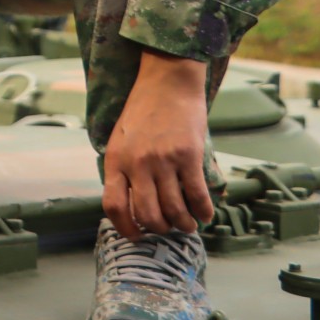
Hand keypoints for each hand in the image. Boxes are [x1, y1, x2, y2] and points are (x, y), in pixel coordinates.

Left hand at [102, 49, 214, 239]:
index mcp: (115, 160)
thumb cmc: (143, 111)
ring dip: (184, 224)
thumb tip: (130, 205)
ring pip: (174, 209)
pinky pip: (197, 195)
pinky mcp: (188, 155)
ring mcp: (163, 160)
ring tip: (188, 224)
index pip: (113, 205)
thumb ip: (122, 169)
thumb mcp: (120, 139)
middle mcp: (137, 163)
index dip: (125, 228)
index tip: (137, 235)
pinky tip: (205, 213)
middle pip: (147, 214)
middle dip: (160, 229)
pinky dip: (203, 211)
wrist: (167, 84)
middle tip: (168, 228)